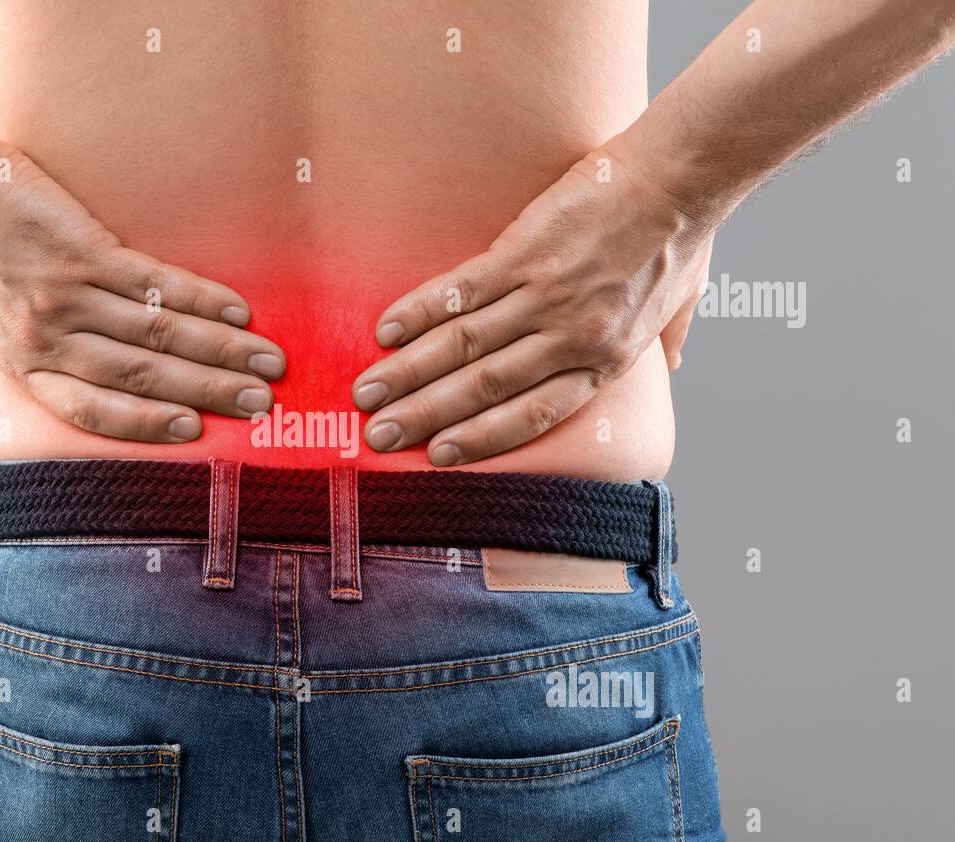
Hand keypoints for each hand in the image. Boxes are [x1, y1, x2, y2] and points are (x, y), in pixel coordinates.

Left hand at [0, 140, 285, 442]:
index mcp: (24, 365)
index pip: (95, 410)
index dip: (147, 425)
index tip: (196, 432)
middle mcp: (52, 337)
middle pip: (143, 376)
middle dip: (209, 393)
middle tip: (259, 404)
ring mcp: (72, 293)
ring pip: (159, 333)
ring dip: (222, 350)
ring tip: (267, 363)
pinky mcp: (87, 250)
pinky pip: (156, 283)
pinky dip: (202, 299)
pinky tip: (238, 312)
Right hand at [351, 135, 713, 465]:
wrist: (681, 177)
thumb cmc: (683, 239)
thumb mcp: (682, 304)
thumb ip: (669, 339)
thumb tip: (673, 362)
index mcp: (603, 361)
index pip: (531, 415)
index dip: (480, 438)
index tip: (438, 455)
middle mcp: (568, 338)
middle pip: (481, 388)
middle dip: (423, 416)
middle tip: (378, 434)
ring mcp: (542, 296)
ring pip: (461, 348)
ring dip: (406, 373)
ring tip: (367, 393)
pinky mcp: (522, 253)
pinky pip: (458, 292)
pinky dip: (417, 312)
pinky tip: (384, 331)